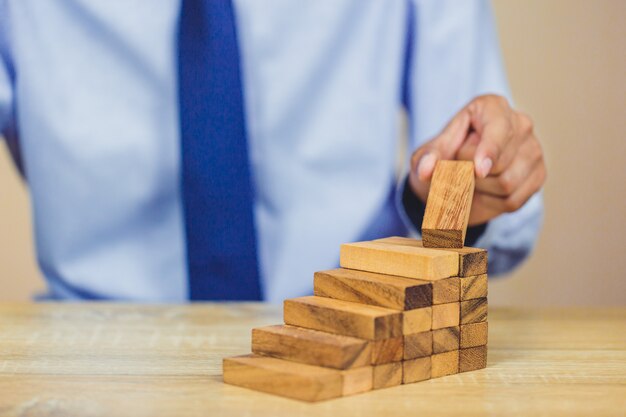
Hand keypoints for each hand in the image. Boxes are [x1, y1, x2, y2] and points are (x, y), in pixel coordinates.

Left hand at [408, 94, 545, 225]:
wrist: (454, 179)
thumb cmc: (443, 158)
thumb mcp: (427, 155)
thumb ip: (428, 158)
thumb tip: (425, 171)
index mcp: (492, 107)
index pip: (498, 129)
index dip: (488, 150)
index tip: (479, 171)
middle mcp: (520, 123)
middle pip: (498, 163)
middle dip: (469, 174)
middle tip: (458, 168)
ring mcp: (533, 149)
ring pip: (507, 183)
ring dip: (479, 190)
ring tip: (471, 180)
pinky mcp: (538, 175)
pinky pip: (514, 200)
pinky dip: (492, 203)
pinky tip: (485, 192)